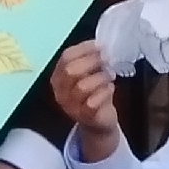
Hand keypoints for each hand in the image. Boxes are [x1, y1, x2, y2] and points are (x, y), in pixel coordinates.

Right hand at [52, 42, 121, 160]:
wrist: (98, 122)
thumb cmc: (93, 94)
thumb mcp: (87, 76)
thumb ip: (89, 61)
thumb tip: (101, 46)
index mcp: (58, 77)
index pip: (66, 57)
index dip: (84, 49)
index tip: (100, 46)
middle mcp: (60, 92)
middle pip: (71, 71)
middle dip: (91, 61)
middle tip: (107, 58)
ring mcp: (70, 106)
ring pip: (82, 86)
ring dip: (100, 77)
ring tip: (110, 75)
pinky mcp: (84, 117)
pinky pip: (92, 102)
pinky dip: (104, 92)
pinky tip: (110, 88)